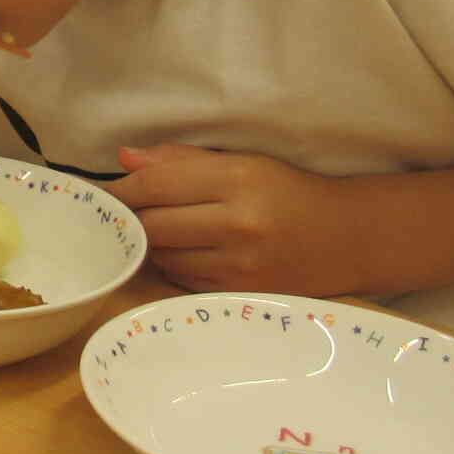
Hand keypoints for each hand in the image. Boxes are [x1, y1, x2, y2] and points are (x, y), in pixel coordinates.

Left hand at [114, 143, 356, 295]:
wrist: (348, 238)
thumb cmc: (288, 192)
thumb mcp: (243, 163)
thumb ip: (182, 161)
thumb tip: (125, 159)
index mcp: (237, 179)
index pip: (156, 185)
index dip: (122, 190)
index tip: (104, 194)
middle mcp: (238, 223)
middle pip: (153, 224)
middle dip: (134, 219)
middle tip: (126, 215)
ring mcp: (240, 264)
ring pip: (163, 256)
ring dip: (151, 245)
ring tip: (161, 232)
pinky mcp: (241, 293)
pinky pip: (184, 279)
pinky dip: (174, 266)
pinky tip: (185, 253)